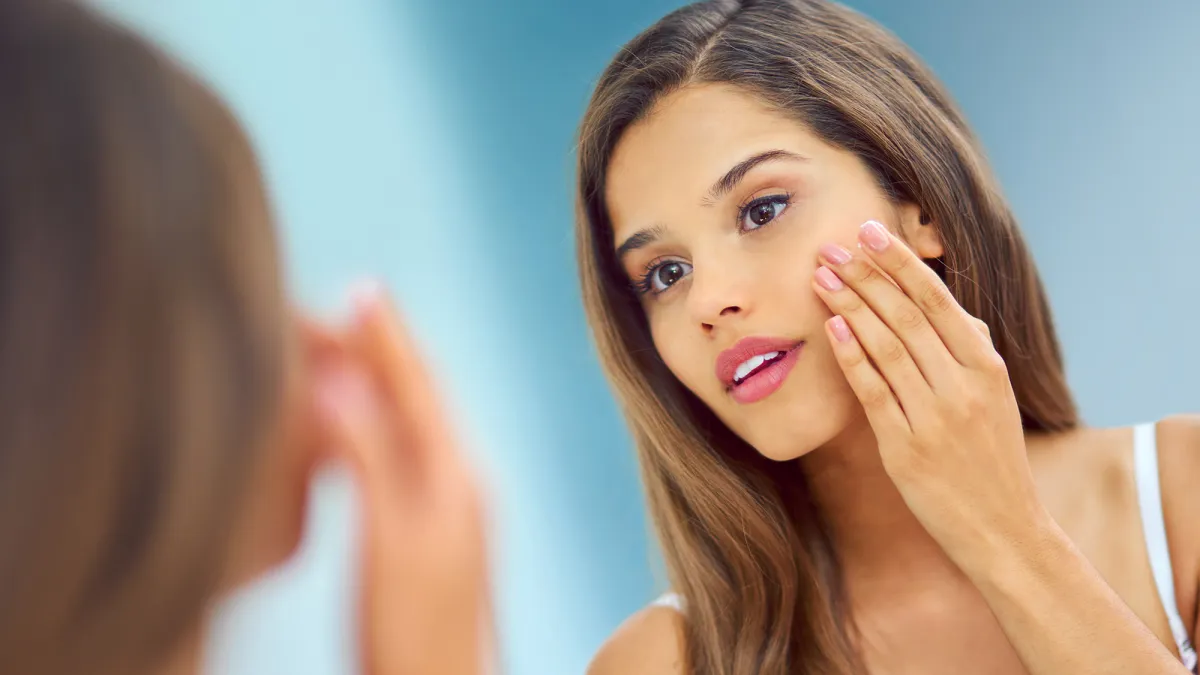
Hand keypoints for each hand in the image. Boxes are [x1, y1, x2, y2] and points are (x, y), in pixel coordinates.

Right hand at [315, 284, 491, 674]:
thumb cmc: (415, 633)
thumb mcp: (388, 541)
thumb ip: (369, 459)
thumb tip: (342, 383)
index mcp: (455, 476)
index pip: (417, 388)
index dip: (388, 339)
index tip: (364, 291)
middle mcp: (461, 482)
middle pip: (422, 399)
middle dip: (388, 351)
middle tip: (354, 307)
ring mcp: (452, 508)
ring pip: (416, 426)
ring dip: (386, 385)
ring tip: (355, 353)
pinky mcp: (434, 533)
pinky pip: (408, 456)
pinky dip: (382, 426)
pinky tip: (364, 433)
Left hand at [811, 221, 1046, 568]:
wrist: (1003, 527)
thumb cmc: (992, 457)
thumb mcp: (997, 397)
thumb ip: (973, 350)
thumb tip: (948, 305)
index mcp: (986, 367)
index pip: (937, 300)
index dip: (900, 263)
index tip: (869, 231)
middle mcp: (963, 386)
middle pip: (906, 316)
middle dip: (865, 276)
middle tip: (830, 246)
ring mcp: (934, 417)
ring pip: (886, 346)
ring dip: (850, 306)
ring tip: (821, 276)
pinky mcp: (907, 448)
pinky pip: (873, 391)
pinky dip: (852, 356)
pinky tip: (831, 328)